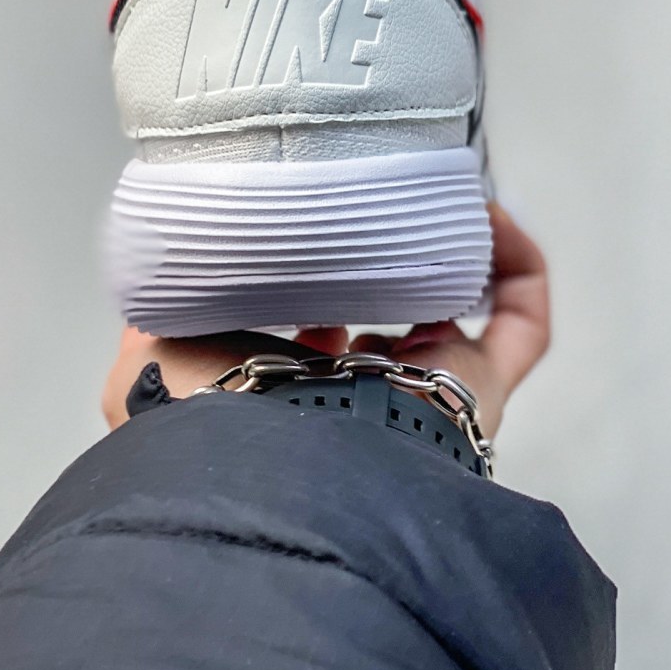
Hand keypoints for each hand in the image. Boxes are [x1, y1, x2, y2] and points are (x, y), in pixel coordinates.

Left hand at [101, 204, 548, 440]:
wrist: (276, 470)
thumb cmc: (207, 414)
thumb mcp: (150, 351)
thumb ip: (167, 308)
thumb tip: (174, 270)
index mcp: (282, 403)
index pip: (307, 345)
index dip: (310, 289)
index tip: (302, 242)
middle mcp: (357, 406)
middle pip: (388, 329)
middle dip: (390, 268)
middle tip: (386, 210)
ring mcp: (424, 400)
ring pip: (455, 323)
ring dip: (455, 258)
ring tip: (441, 199)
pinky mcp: (481, 391)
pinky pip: (520, 324)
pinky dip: (516, 265)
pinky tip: (491, 214)